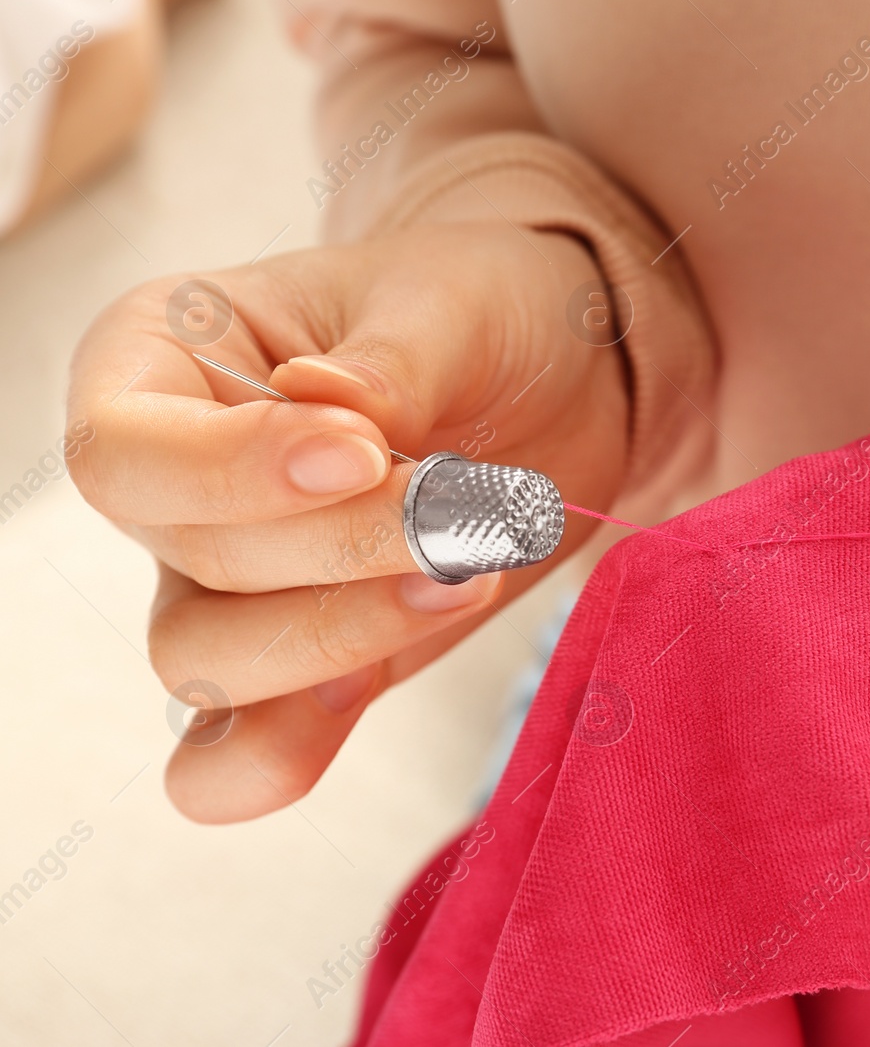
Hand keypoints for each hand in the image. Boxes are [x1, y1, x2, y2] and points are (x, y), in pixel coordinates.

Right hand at [67, 222, 628, 822]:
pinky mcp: (310, 662)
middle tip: (464, 513)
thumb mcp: (449, 299)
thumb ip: (391, 361)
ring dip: (345, 636)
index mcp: (161, 362)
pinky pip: (239, 753)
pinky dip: (283, 756)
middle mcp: (175, 485)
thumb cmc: (481, 310)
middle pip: (192, 561)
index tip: (363, 452)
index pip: (124, 452)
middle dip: (340, 549)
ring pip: (208, 666)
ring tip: (470, 567)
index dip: (233, 471)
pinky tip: (376, 686)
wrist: (561, 381)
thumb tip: (324, 406)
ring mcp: (228, 586)